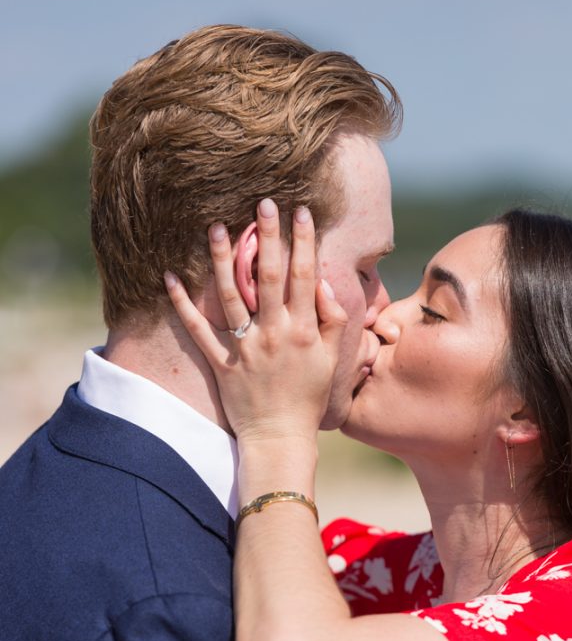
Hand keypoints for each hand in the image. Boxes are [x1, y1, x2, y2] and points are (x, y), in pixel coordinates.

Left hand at [164, 199, 347, 446]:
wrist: (280, 438)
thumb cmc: (308, 398)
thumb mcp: (333, 361)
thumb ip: (333, 320)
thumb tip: (323, 283)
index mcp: (304, 330)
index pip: (304, 275)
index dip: (303, 241)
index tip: (300, 211)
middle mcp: (274, 333)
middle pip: (267, 276)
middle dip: (267, 236)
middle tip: (262, 202)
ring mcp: (244, 347)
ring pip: (231, 295)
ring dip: (223, 260)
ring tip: (216, 227)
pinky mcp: (221, 363)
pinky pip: (198, 331)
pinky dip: (182, 305)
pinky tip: (170, 278)